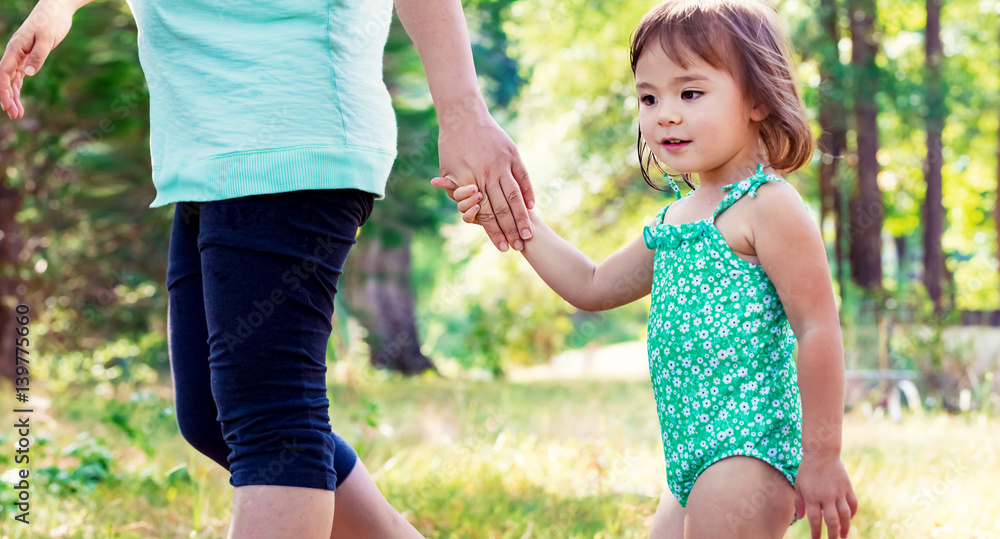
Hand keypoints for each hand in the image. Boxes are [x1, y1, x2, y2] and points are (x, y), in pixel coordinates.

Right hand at [1, 0, 76, 118]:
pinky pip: (19, 76)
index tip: (6, 104)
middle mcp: (14, 53)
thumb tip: (28, 74)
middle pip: (6, 79)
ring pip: (12, 80)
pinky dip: (18, 89)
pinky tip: (19, 101)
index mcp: (15, 48)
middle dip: (8, 97)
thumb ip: (38, 56)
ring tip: (17, 114)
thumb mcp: (47, 38)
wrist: (57, 10)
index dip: (3, 89)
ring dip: (13, 96)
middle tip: (14, 115)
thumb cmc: (51, 21)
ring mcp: (20, 56)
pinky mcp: (29, 57)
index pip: (4, 72)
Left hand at [437, 107, 534, 251]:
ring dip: (522, 216)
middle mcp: (488, 174)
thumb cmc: (451, 145)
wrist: (462, 115)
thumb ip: (455, 191)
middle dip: (511, 230)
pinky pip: (523, 177)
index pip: (485, 214)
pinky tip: (532, 206)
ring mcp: (502, 163)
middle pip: (502, 209)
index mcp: (470, 181)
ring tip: (529, 233)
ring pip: (514, 195)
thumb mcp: (447, 170)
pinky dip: (528, 192)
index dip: (494, 232)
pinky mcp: (512, 154)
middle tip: (520, 247)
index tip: (503, 247)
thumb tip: (464, 211)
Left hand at [794, 455, 857, 538]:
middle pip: (832, 520)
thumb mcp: (798, 485)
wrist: (821, 453)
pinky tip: (850, 519)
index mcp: (812, 496)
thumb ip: (800, 502)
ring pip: (845, 514)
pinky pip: (853, 503)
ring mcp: (839, 492)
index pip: (815, 520)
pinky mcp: (847, 487)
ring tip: (844, 536)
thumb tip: (802, 518)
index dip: (816, 532)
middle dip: (833, 534)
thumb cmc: (807, 470)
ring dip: (845, 527)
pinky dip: (852, 513)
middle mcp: (826, 496)